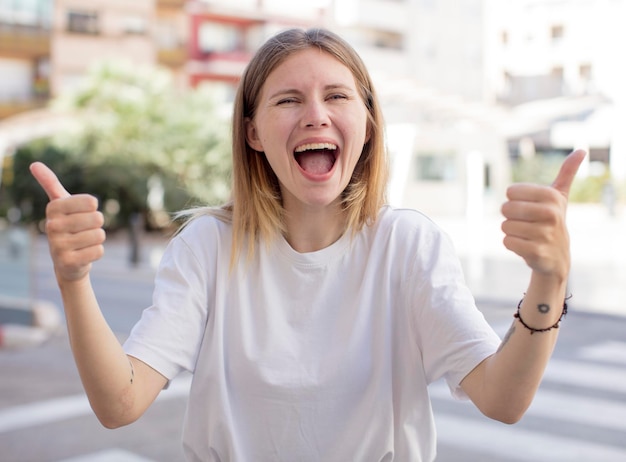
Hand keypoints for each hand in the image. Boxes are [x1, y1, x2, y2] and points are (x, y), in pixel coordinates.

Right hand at [30, 162, 105, 281]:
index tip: (82, 213)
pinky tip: (83, 254)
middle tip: (83, 230)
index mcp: (53, 208)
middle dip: (96, 225)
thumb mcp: (60, 205)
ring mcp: (58, 245)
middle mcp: (52, 226)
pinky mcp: (68, 262)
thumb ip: (50, 184)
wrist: (66, 262)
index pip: (91, 202)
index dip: (93, 208)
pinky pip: (99, 251)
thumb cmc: (68, 226)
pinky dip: (96, 252)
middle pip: (97, 218)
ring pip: (99, 235)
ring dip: (97, 239)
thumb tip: (34, 164)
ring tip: (83, 242)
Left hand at [501, 149, 585, 278]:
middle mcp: (551, 214)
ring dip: (511, 231)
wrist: (557, 256)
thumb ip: (567, 173)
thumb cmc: (552, 220)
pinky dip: (511, 244)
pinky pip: (507, 242)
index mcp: (552, 196)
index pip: (511, 192)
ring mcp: (545, 234)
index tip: (528, 206)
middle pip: (506, 209)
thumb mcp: (560, 196)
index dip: (514, 200)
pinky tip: (525, 245)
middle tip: (525, 222)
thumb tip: (581, 150)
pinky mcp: (536, 252)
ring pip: (505, 226)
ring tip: (527, 234)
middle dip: (510, 217)